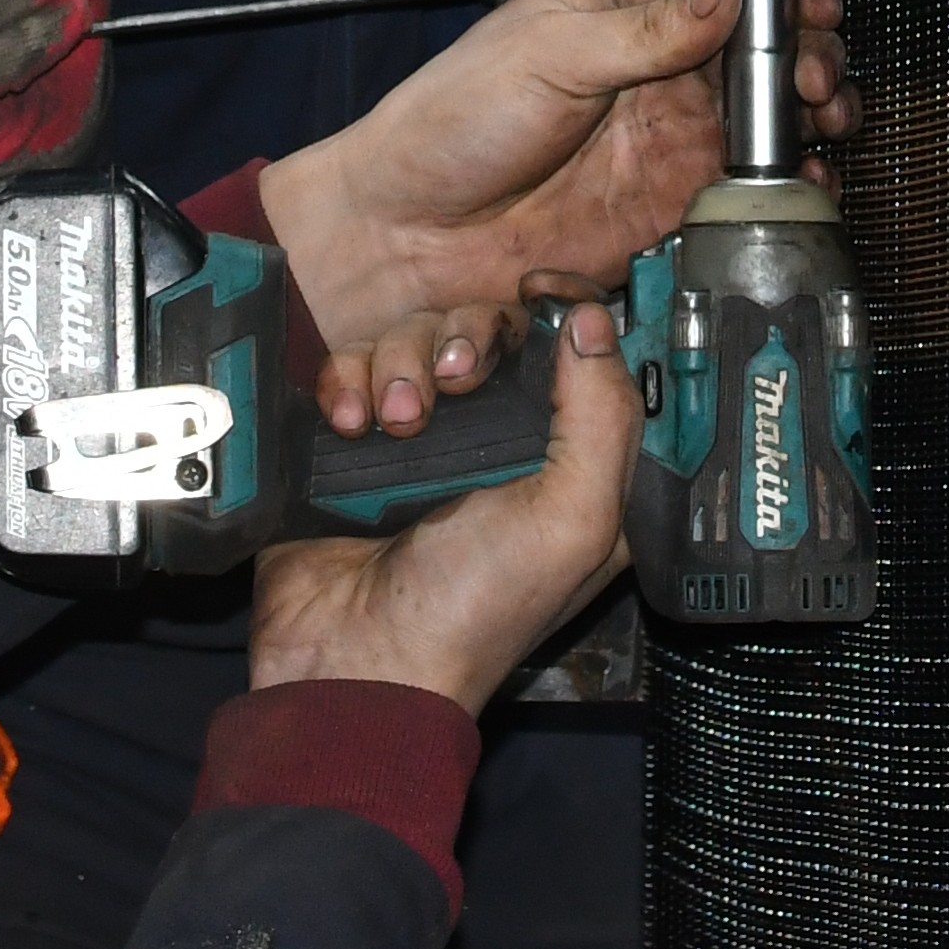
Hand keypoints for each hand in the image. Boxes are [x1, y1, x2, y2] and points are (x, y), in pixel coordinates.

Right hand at [245, 297, 633, 707]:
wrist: (351, 658)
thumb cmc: (475, 606)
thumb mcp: (571, 521)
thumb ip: (601, 418)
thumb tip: (596, 320)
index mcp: (575, 463)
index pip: (586, 353)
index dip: (569, 310)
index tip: (539, 290)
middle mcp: (504, 441)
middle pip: (493, 330)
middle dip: (468, 340)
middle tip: (452, 384)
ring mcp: (426, 438)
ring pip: (418, 339)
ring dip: (400, 364)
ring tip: (390, 421)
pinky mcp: (358, 439)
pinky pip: (354, 367)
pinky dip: (348, 381)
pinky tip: (349, 423)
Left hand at [261, 0, 850, 436]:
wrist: (407, 232)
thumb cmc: (450, 122)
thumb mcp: (547, 54)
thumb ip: (646, 29)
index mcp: (623, 7)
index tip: (810, 10)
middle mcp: (656, 68)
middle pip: (763, 49)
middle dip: (806, 56)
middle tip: (813, 80)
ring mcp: (667, 136)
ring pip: (766, 118)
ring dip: (806, 118)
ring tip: (820, 123)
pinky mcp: (668, 205)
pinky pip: (744, 190)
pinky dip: (783, 186)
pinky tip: (797, 179)